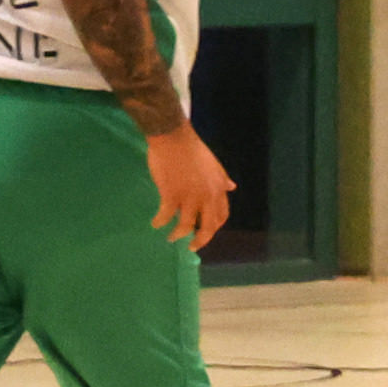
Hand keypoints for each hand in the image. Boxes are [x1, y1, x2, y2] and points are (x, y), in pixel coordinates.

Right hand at [145, 122, 235, 250]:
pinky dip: (160, 222)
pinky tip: (155, 223)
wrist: (174, 138)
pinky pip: (166, 216)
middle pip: (208, 226)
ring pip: (186, 226)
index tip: (206, 232)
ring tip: (171, 238)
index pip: (222, 215)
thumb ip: (222, 179)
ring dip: (178, 236)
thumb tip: (232, 187)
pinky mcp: (171, 195)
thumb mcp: (214, 165)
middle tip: (192, 248)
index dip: (215, 227)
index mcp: (218, 188)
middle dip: (201, 240)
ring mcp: (189, 197)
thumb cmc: (192, 149)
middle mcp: (206, 196)